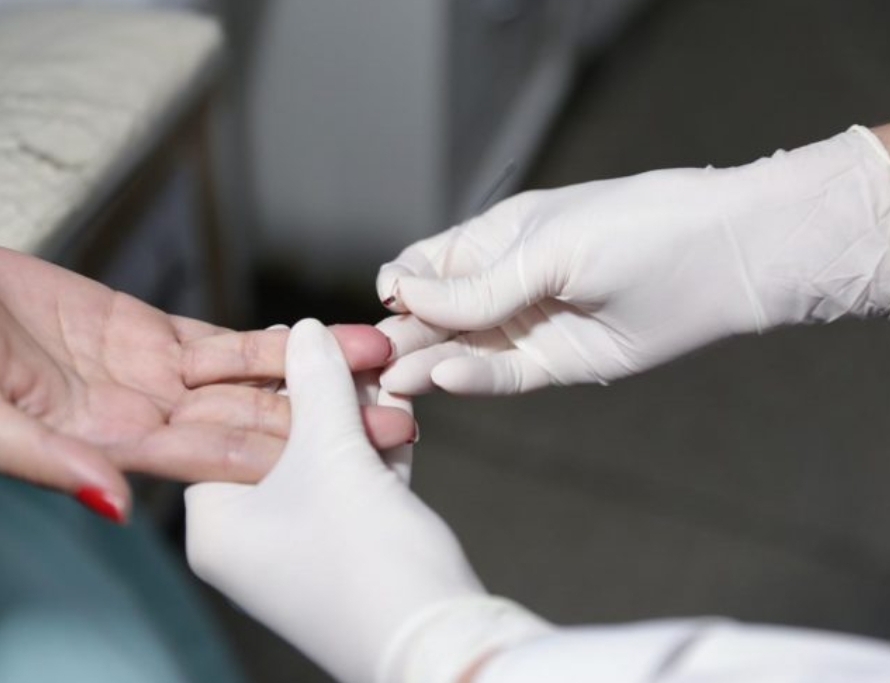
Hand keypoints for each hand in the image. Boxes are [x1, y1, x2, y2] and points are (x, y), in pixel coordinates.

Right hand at [0, 237, 413, 520]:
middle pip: (253, 426)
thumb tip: (112, 504)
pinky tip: (326, 337)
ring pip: (252, 381)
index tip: (353, 456)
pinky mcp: (151, 334)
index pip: (217, 460)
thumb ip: (47, 461)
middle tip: (400, 417)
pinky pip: (226, 342)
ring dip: (316, 376)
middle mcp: (145, 420)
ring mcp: (154, 376)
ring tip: (384, 365)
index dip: (286, 458)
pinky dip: (276, 342)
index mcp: (112, 448)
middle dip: (324, 423)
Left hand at [185, 319, 545, 682]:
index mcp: (215, 523)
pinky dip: (375, 452)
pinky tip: (401, 413)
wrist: (437, 644)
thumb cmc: (365, 558)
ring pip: (322, 461)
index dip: (264, 377)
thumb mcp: (334, 455)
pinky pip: (352, 488)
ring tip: (384, 371)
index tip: (297, 335)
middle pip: (278, 440)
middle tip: (352, 347)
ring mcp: (297, 551)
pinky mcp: (344, 556)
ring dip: (357, 417)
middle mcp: (248, 541)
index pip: (224, 427)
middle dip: (322, 393)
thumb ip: (317, 385)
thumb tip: (305, 329)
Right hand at [376, 126, 889, 394]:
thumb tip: (399, 293)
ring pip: (460, 350)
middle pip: (434, 315)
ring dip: (427, 363)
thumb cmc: (634, 228)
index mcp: (493, 239)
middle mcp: (502, 285)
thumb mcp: (544, 248)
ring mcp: (525, 326)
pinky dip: (472, 379)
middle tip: (374, 362)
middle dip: (403, 335)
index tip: (388, 303)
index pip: (424, 266)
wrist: (720, 260)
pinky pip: (501, 376)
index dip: (400, 286)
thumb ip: (475, 284)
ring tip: (397, 379)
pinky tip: (445, 378)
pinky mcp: (553, 365)